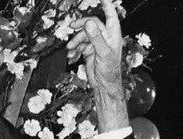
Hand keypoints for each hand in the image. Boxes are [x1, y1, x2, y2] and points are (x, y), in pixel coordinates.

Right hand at [68, 0, 127, 124]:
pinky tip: (71, 55)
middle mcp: (105, 37)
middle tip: (72, 26)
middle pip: (91, 24)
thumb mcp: (103, 54)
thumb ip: (96, 38)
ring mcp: (96, 44)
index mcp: (112, 35)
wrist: (104, 87)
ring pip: (84, 36)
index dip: (106, 4)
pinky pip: (80, 46)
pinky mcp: (90, 52)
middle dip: (81, 26)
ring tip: (70, 49)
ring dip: (76, 41)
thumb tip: (89, 23)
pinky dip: (75, 49)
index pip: (110, 15)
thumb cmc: (109, 72)